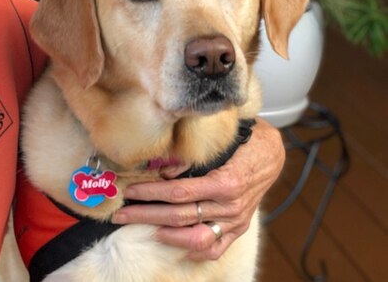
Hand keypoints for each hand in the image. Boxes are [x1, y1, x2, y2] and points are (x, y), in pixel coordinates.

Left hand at [111, 118, 284, 259]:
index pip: (178, 192)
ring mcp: (234, 220)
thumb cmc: (242, 141)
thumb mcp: (217, 142)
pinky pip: (215, 248)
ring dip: (165, 235)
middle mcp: (230, 206)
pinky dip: (194, 251)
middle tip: (121, 213)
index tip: (129, 191)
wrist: (272, 153)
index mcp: (224, 182)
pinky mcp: (238, 228)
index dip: (150, 192)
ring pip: (196, 238)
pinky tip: (173, 242)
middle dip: (145, 215)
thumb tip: (163, 171)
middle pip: (180, 216)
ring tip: (143, 228)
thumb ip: (191, 158)